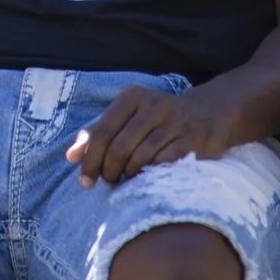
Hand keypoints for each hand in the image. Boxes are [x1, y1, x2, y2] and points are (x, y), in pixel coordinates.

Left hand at [66, 83, 241, 187]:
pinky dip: (152, 176)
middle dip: (109, 171)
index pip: (101, 132)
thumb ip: (98, 134)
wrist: (209, 113)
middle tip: (109, 182)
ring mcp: (175, 122)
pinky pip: (164, 164)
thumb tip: (71, 158)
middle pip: (118, 148)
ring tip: (128, 180)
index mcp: (131, 97)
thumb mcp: (128, 118)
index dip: (89, 160)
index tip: (85, 182)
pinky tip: (149, 179)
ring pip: (140, 158)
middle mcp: (152, 105)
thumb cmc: (158, 120)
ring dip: (130, 176)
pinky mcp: (194, 139)